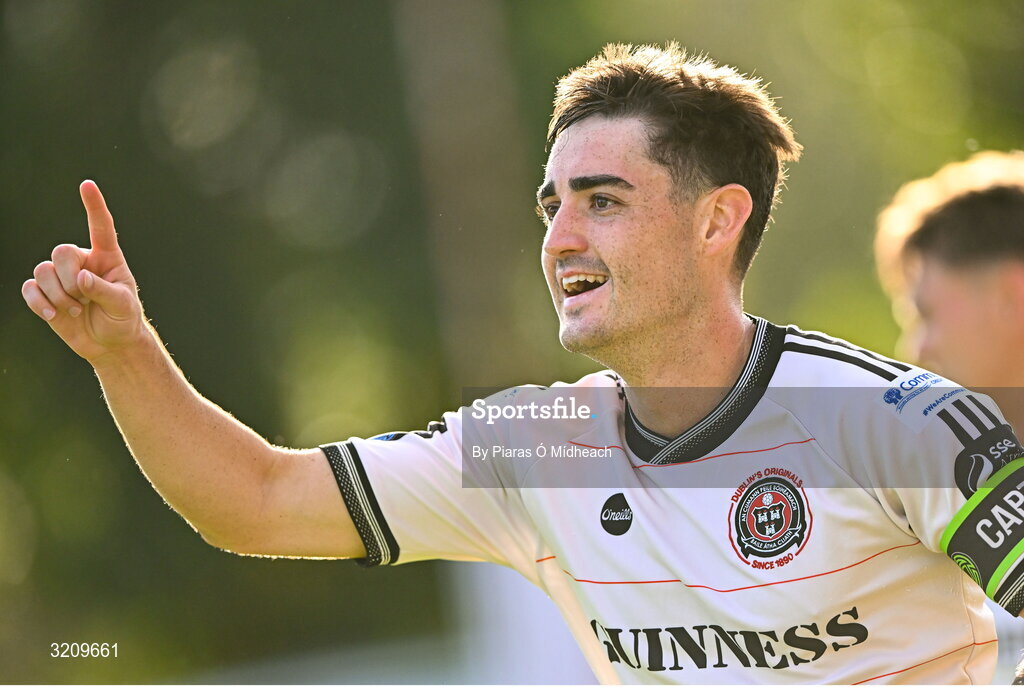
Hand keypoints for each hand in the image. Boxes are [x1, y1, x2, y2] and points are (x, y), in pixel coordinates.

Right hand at [22, 181, 146, 365]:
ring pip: (43, 271)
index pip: (100, 227)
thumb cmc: (123, 319)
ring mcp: (61, 277)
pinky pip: (29, 288)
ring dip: (57, 294)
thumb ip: (105, 290)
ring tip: (75, 310)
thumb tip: (80, 279)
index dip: (94, 206)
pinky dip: (39, 302)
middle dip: (68, 277)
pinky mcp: (45, 294)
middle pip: (61, 251)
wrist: (110, 344)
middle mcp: (82, 262)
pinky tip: (53, 315)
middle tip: (83, 298)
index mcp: (107, 258)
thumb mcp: (123, 305)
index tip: (87, 185)